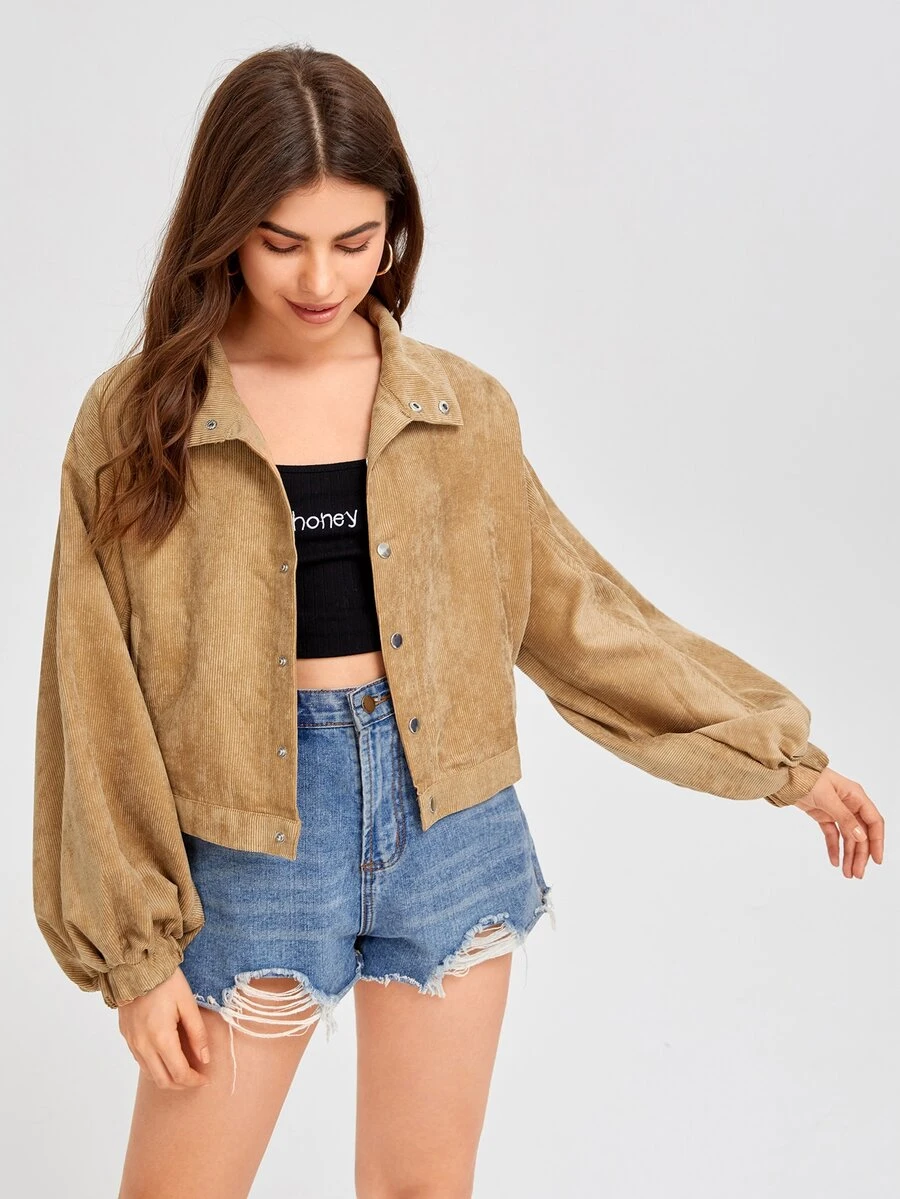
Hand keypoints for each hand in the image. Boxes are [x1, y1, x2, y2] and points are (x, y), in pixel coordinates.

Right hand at [118, 966, 211, 1089]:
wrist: (135, 967)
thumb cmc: (165, 981)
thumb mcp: (187, 1003)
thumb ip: (197, 1033)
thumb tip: (205, 1059)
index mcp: (161, 1038)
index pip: (179, 1073)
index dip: (194, 1080)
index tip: (206, 1078)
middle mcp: (143, 1045)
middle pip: (162, 1081)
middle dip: (182, 1085)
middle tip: (196, 1078)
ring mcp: (132, 1042)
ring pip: (150, 1074)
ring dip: (168, 1078)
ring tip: (184, 1070)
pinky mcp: (126, 1037)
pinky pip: (141, 1062)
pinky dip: (155, 1067)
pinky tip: (167, 1057)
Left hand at [793, 766, 883, 877]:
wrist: (785, 774)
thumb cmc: (808, 778)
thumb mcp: (828, 798)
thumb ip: (845, 818)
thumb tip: (861, 837)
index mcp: (856, 796)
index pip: (873, 822)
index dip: (877, 841)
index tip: (877, 860)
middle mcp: (850, 804)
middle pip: (861, 833)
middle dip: (860, 854)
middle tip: (857, 874)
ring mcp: (836, 810)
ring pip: (847, 837)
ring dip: (848, 855)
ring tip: (847, 873)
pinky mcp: (823, 815)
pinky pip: (832, 834)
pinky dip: (834, 847)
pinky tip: (835, 861)